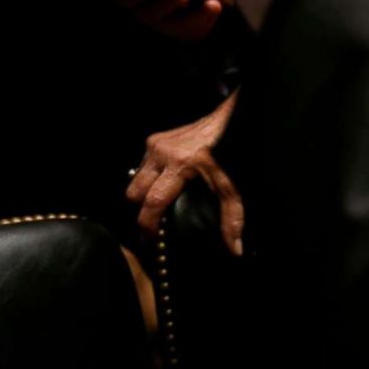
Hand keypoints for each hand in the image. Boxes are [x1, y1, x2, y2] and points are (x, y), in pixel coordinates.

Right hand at [126, 92, 243, 253]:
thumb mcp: (234, 187)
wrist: (229, 119)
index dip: (148, 224)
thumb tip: (234, 249)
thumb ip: (232, 219)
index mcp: (179, 166)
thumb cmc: (232, 152)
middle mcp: (161, 153)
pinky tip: (164, 182)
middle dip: (140, 209)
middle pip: (134, 192)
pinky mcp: (154, 139)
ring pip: (135, 177)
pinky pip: (142, 164)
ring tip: (159, 203)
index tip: (151, 238)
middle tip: (153, 223)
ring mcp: (154, 144)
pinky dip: (150, 177)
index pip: (153, 201)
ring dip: (144, 192)